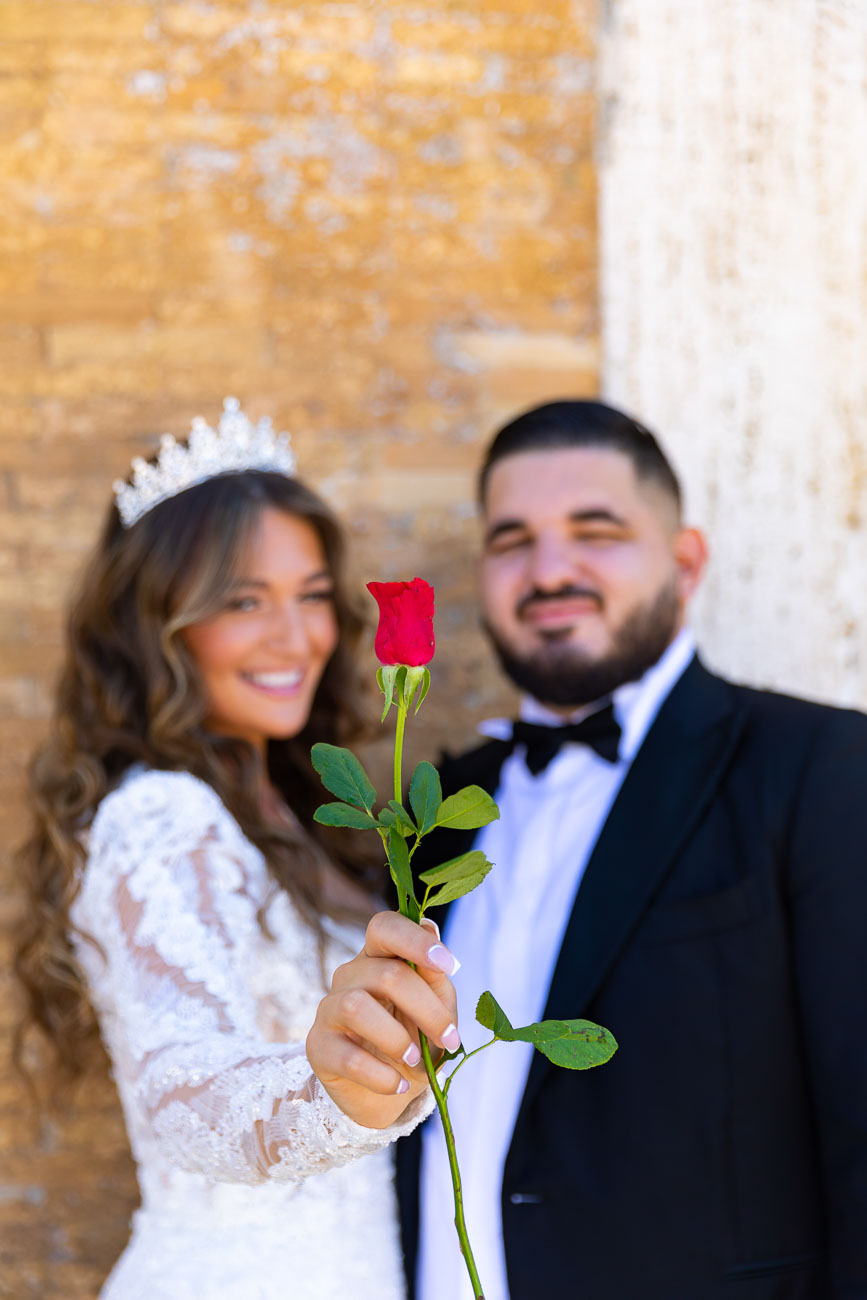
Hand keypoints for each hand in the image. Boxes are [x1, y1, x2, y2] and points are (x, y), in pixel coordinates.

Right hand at [306, 911, 459, 1128]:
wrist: (387, 1096)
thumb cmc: (415, 1042)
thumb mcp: (437, 1011)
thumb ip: (434, 976)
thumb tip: (430, 927)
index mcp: (379, 958)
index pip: (384, 927)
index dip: (414, 940)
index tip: (449, 965)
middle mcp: (349, 976)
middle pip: (385, 974)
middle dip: (426, 1008)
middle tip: (450, 1038)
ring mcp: (329, 1010)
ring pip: (356, 1006)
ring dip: (396, 1037)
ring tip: (415, 1060)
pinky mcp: (318, 1047)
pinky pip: (348, 1057)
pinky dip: (381, 1076)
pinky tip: (399, 1085)